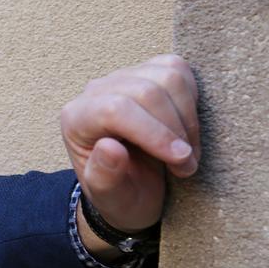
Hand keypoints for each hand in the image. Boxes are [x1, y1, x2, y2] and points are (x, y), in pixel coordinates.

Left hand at [60, 55, 199, 238]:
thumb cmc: (119, 193)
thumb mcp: (110, 198)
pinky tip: (186, 127)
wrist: (131, 187)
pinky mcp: (148, 72)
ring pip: (166, 77)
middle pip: (146, 91)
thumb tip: (109, 147)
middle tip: (184, 166)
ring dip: (187, 118)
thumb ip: (104, 177)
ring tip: (187, 152)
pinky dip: (192, 98)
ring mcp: (123, 78)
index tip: (180, 160)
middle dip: (175, 131)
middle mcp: (96, 91)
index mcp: (76, 119)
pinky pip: (178, 69)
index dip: (154, 133)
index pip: (115, 109)